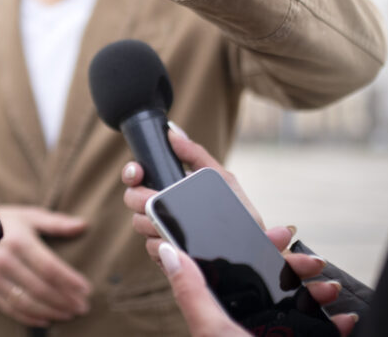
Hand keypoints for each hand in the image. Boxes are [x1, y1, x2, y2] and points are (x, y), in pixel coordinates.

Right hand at [0, 205, 90, 326]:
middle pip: (40, 288)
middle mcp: (5, 260)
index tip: (87, 290)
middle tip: (83, 307)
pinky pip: (10, 309)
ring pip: (26, 302)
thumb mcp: (30, 216)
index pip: (49, 267)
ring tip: (69, 314)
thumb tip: (83, 225)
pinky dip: (29, 318)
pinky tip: (46, 319)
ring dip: (50, 311)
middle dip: (65, 300)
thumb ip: (57, 222)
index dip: (69, 281)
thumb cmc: (5, 221)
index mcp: (19, 241)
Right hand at [122, 131, 263, 260]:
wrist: (256, 248)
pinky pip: (153, 250)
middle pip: (133, 200)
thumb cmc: (240, 212)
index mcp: (171, 189)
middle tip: (150, 202)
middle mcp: (163, 210)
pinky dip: (161, 245)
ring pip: (139, 224)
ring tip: (166, 225)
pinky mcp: (169, 257)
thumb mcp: (222, 179)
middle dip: (138, 199)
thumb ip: (196, 155)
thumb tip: (172, 131)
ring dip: (150, 223)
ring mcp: (163, 233)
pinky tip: (173, 243)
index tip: (137, 172)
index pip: (138, 178)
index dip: (132, 173)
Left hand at [157, 241, 357, 336]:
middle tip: (313, 263)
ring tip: (330, 290)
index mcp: (227, 317)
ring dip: (321, 292)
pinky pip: (325, 331)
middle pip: (277, 285)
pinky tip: (345, 318)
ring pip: (304, 305)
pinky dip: (338, 324)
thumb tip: (168, 251)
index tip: (279, 234)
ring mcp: (281, 335)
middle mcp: (254, 325)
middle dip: (298, 269)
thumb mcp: (214, 331)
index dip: (261, 250)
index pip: (243, 274)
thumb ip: (193, 293)